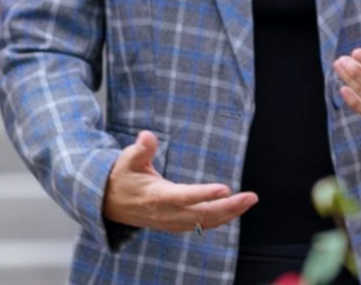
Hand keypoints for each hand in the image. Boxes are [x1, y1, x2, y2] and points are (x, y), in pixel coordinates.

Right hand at [99, 131, 255, 231]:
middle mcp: (166, 213)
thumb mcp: (127, 159)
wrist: (109, 204)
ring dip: (229, 213)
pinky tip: (235, 210)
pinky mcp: (175, 225)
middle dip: (229, 207)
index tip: (225, 188)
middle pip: (202, 214)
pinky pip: (201, 226)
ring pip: (205, 222)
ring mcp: (172, 222)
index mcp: (156, 196)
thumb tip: (147, 135)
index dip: (204, 194)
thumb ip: (141, 149)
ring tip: (249, 201)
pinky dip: (219, 219)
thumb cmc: (122, 177)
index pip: (184, 197)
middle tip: (251, 197)